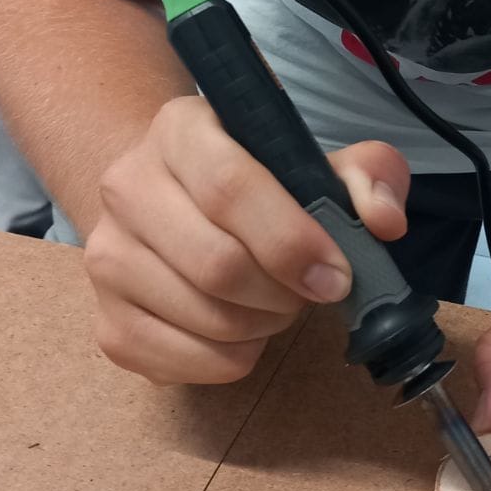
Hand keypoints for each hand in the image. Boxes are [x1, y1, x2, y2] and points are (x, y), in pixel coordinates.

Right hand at [85, 96, 409, 383]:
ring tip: (277, 302)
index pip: (228, 188)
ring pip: (202, 317)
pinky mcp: (106, 322)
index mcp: (181, 129)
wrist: (173, 198)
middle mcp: (126, 186)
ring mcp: (106, 257)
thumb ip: (367, 174)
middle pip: (215, 263)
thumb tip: (384, 221)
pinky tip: (245, 329)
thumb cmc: (258, 180)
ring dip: (263, 325)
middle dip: (283, 293)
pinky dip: (234, 358)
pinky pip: (182, 361)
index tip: (336, 275)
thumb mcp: (316, 157)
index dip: (290, 240)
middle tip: (311, 291)